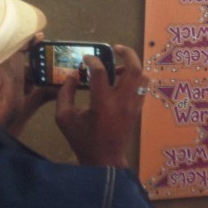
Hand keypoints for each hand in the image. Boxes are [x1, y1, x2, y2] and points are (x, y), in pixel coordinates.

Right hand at [55, 45, 147, 168]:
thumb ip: (65, 94)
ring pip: (143, 76)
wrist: (104, 159)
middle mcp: (122, 101)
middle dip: (127, 53)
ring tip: (117, 67)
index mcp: (102, 103)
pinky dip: (136, 78)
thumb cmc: (82, 139)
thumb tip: (72, 76)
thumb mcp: (64, 118)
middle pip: (134, 68)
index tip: (86, 58)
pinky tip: (122, 81)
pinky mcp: (138, 109)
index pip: (101, 72)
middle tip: (116, 48)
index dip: (92, 60)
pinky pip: (143, 87)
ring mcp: (133, 105)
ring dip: (132, 66)